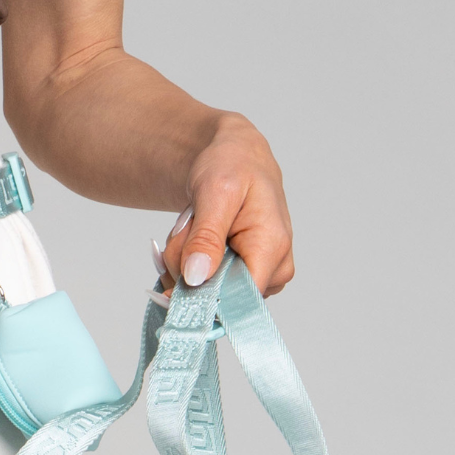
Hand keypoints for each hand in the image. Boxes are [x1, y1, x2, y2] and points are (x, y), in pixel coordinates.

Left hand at [159, 117, 293, 297]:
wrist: (237, 155)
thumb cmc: (233, 163)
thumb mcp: (215, 191)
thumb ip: (206, 237)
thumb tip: (197, 278)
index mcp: (273, 248)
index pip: (239, 299)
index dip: (205, 296)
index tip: (180, 275)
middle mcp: (274, 269)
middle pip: (218, 296)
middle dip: (189, 269)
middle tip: (187, 229)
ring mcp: (262, 275)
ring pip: (208, 292)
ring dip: (187, 264)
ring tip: (194, 228)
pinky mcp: (246, 277)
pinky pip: (209, 286)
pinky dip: (191, 266)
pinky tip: (196, 240)